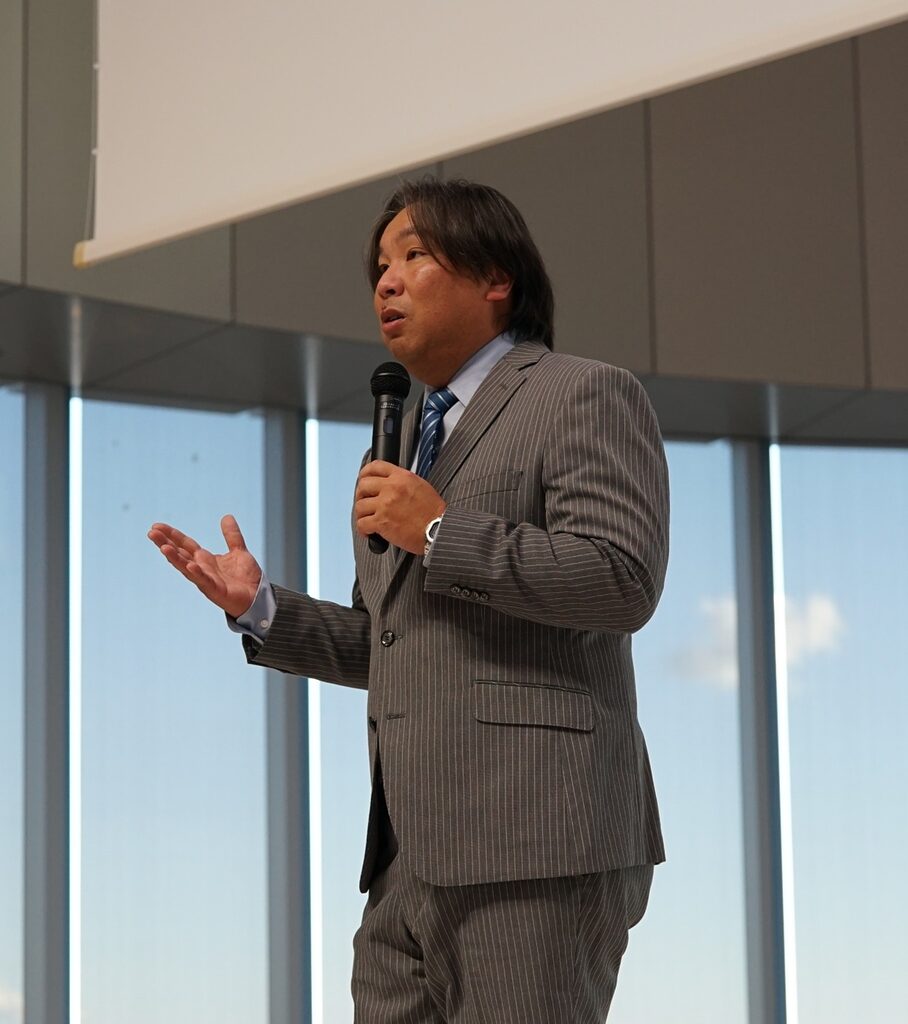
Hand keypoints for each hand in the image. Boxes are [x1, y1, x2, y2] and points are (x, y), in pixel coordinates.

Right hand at [147, 514, 261, 617]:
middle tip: (151, 532)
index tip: (157, 525)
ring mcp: (206, 580)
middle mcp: (201, 569)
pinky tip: (190, 565)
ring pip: (186, 567)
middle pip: (180, 554)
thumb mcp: (239, 551)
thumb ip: (232, 535)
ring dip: (175, 558)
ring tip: (163, 547)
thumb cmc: (245, 579)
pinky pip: (204, 581)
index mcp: (205, 559)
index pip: (185, 544)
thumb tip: (227, 516)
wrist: (257, 598)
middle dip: (165, 543)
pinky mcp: (215, 590)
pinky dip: (197, 573)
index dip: (172, 535)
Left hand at [355, 461, 445, 554]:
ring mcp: (385, 505)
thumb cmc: (433, 512)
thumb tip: (388, 484)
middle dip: (360, 495)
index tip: (363, 479)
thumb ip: (402, 481)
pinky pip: (362, 524)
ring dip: (362, 514)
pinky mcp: (382, 522)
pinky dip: (363, 529)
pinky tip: (369, 532)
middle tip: (364, 502)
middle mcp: (391, 488)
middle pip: (363, 485)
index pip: (375, 466)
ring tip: (368, 519)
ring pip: (359, 506)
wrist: (438, 530)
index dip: (365, 473)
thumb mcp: (420, 486)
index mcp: (402, 477)